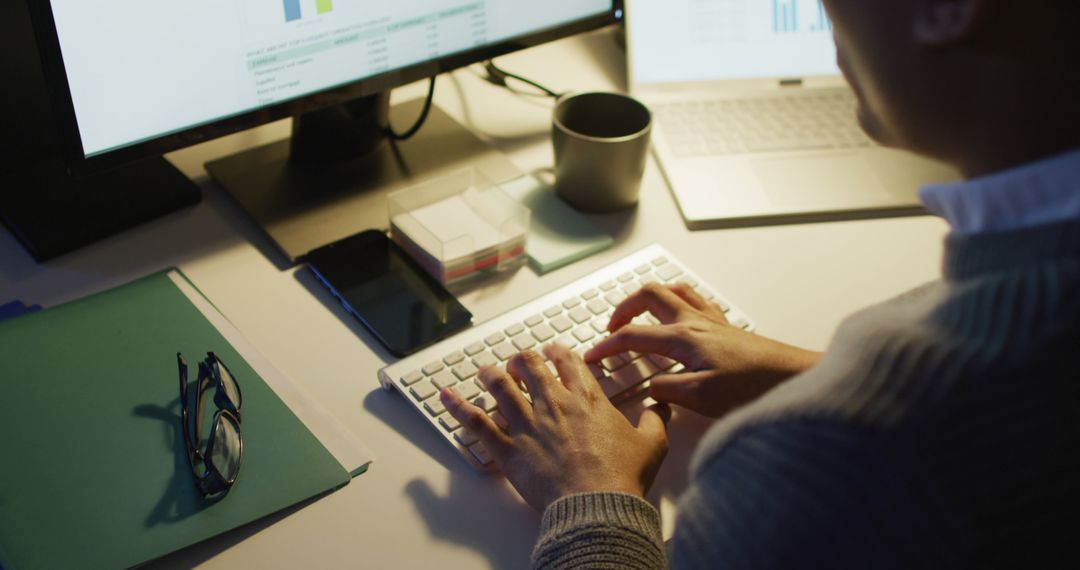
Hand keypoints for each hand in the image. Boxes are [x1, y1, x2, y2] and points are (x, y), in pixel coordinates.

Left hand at [440, 346, 670, 511]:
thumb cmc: (622, 477)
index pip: (567, 362)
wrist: (597, 506)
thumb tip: (661, 408)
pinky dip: (458, 408)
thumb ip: (655, 421)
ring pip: (500, 387)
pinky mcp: (508, 449)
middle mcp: (553, 404)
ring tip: (486, 370)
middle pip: (529, 366)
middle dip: (522, 359)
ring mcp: (527, 425)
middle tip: (519, 360)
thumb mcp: (652, 445)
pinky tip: (445, 396)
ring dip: (491, 374)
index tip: (554, 352)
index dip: (558, 352)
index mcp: (586, 399)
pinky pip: (477, 423)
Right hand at [586, 283, 819, 416]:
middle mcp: (697, 321)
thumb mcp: (703, 398)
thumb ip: (668, 390)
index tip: (592, 357)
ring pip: (674, 291)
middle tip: (612, 328)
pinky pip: (696, 301)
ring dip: (651, 298)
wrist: (796, 378)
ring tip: (639, 315)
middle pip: (650, 294)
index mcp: (685, 337)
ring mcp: (714, 321)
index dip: (607, 346)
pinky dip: (678, 303)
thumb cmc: (756, 388)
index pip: (634, 335)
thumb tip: (650, 386)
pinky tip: (680, 320)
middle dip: (624, 307)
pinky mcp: (728, 328)